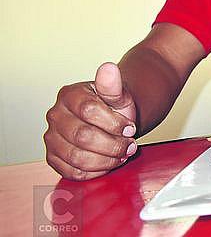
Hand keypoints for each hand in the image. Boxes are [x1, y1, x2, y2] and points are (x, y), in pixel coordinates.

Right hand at [44, 63, 137, 180]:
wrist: (110, 120)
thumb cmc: (114, 107)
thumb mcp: (119, 94)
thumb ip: (113, 84)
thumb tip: (108, 68)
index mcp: (69, 95)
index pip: (89, 110)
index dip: (114, 123)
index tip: (131, 128)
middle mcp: (55, 115)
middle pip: (83, 136)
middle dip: (113, 144)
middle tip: (130, 145)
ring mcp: (51, 137)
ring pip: (77, 157)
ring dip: (106, 159)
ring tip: (122, 154)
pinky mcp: (52, 157)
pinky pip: (71, 171)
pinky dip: (95, 171)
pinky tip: (109, 162)